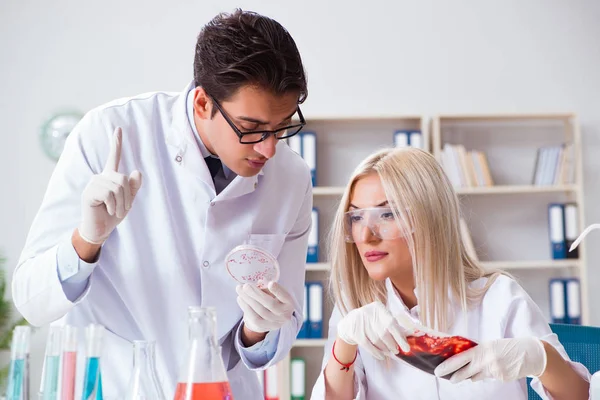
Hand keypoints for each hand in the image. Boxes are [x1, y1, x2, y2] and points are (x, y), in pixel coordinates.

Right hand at [78, 127, 142, 244]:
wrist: (100, 230)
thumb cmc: (113, 215)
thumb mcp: (128, 201)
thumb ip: (133, 187)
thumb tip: (137, 171)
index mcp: (110, 177)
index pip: (114, 157)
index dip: (116, 143)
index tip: (118, 129)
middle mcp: (101, 177)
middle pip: (123, 179)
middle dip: (128, 197)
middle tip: (122, 209)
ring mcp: (94, 183)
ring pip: (118, 187)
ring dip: (121, 204)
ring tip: (114, 211)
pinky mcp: (89, 192)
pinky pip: (110, 194)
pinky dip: (113, 206)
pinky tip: (107, 210)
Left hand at [236, 281, 294, 332]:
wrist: (271, 319)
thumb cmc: (273, 301)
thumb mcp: (274, 294)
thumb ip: (268, 288)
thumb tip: (259, 283)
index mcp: (289, 303)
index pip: (285, 296)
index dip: (278, 290)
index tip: (270, 283)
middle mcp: (284, 314)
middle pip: (270, 303)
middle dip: (256, 293)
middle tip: (246, 286)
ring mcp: (274, 323)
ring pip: (260, 310)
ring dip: (248, 299)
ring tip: (240, 289)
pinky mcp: (264, 327)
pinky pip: (254, 317)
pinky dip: (246, 307)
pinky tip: (240, 299)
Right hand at [337, 302, 409, 360]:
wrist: (349, 323)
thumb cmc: (371, 321)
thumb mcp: (380, 317)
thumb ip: (394, 324)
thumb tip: (411, 336)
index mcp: (378, 307)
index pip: (391, 323)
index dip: (399, 336)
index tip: (406, 347)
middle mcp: (368, 312)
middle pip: (383, 333)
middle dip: (392, 344)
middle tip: (396, 350)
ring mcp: (360, 322)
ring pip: (376, 340)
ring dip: (385, 348)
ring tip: (389, 351)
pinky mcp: (354, 332)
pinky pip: (368, 345)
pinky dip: (376, 352)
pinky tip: (381, 356)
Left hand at [434, 337, 546, 382]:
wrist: (530, 353)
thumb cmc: (507, 347)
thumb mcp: (489, 345)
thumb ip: (477, 353)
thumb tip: (463, 362)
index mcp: (481, 349)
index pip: (459, 359)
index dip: (447, 366)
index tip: (438, 371)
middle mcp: (486, 360)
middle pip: (465, 372)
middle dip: (455, 376)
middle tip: (448, 379)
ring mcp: (494, 371)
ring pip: (476, 377)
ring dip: (472, 375)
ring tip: (477, 369)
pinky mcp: (501, 378)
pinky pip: (488, 378)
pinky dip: (488, 375)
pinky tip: (496, 368)